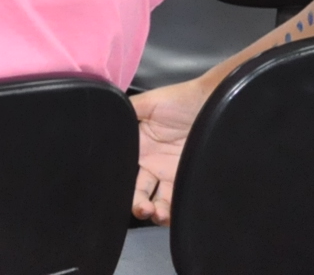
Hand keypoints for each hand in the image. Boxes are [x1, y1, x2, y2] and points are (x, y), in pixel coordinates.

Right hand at [131, 77, 212, 222]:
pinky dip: (171, 211)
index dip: (117, 184)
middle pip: (137, 191)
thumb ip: (125, 113)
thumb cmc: (179, 99)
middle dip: (137, 204)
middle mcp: (150, 162)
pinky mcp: (186, 180)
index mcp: (137, 145)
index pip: (121, 169)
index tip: (117, 192)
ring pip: (156, 201)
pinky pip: (176, 201)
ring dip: (154, 212)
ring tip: (157, 213)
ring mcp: (169, 173)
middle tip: (142, 208)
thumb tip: (101, 121)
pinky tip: (169, 213)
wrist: (212, 104)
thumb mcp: (148, 102)